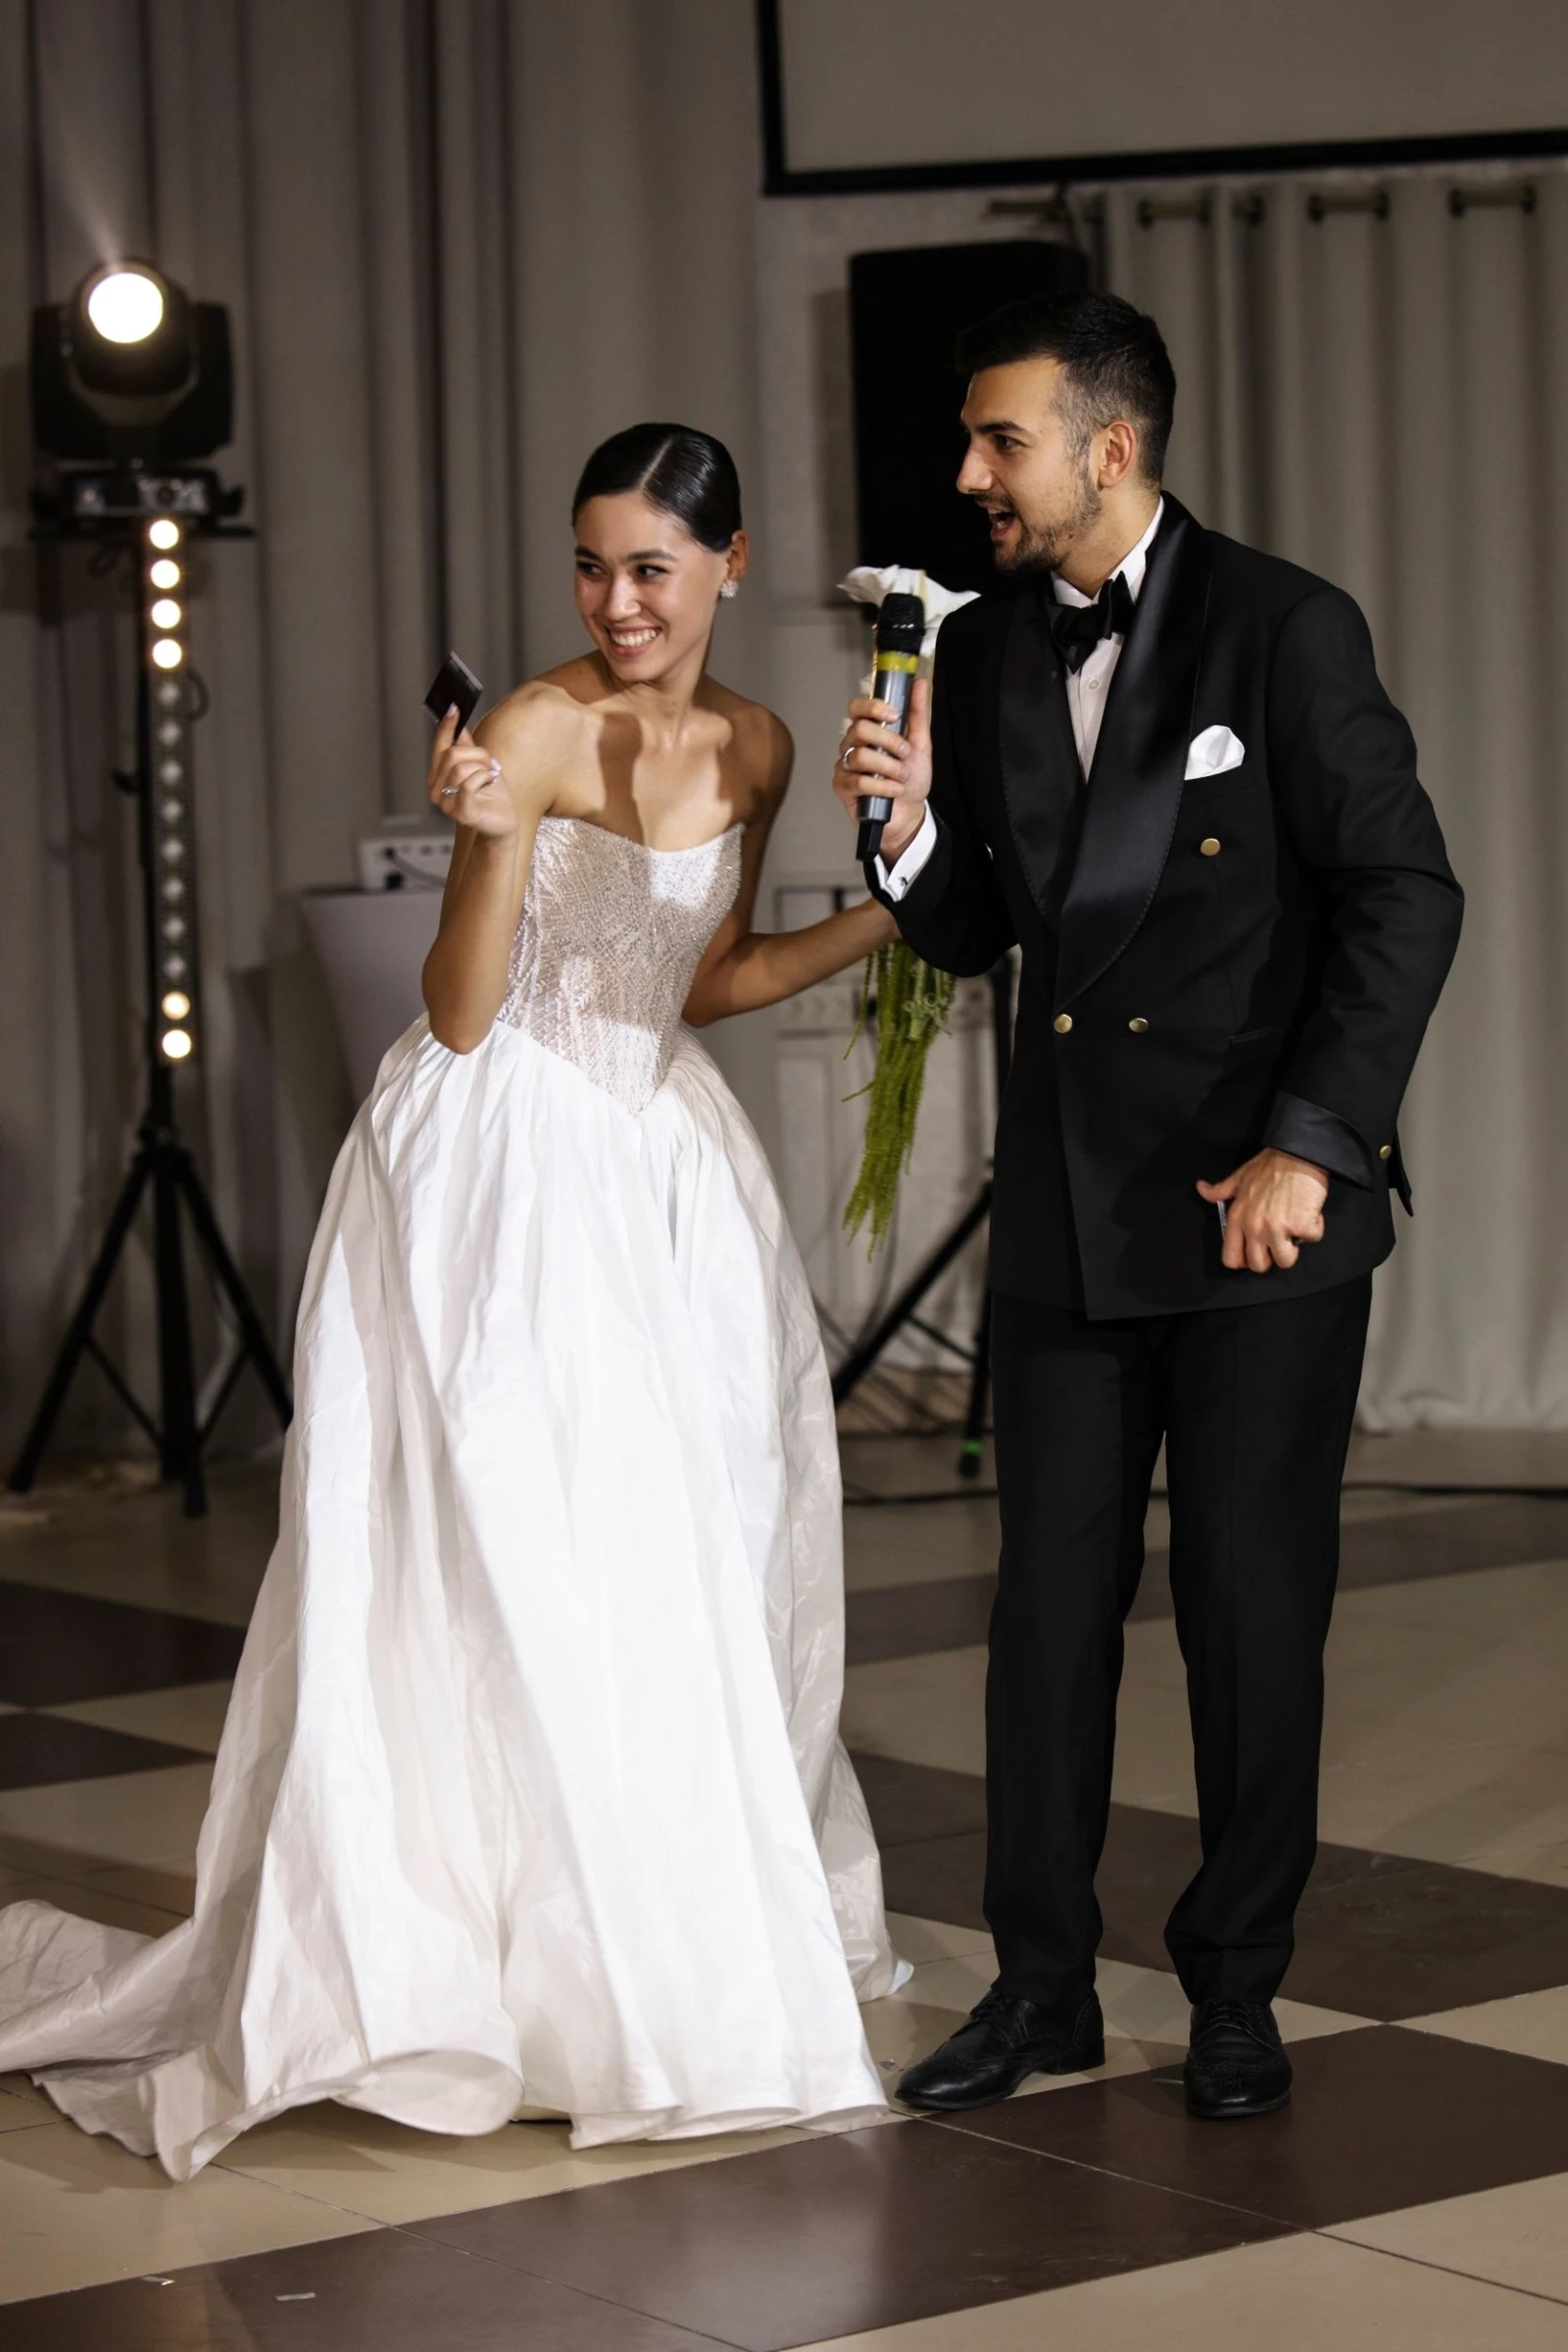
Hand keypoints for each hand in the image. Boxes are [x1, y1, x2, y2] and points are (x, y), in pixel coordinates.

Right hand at [427, 708, 517, 839]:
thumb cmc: (492, 797)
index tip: (453, 708)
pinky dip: (485, 778)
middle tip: (490, 764)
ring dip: (483, 768)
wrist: (503, 823)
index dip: (446, 727)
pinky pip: (470, 783)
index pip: (439, 747)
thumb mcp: (480, 766)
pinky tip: (490, 783)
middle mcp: (437, 790)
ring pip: (461, 768)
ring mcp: (446, 804)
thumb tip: (457, 724)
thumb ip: (466, 748)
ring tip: (491, 777)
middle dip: (477, 755)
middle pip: (452, 754)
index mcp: (438, 777)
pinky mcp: (461, 813)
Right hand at [832, 676, 932, 861]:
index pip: (857, 708)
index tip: (894, 716)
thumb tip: (920, 684)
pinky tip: (893, 790)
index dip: (873, 707)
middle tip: (904, 754)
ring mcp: (845, 766)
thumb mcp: (920, 744)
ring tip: (902, 776)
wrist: (909, 813)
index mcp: (868, 731)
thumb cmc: (910, 780)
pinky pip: (858, 781)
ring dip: (889, 768)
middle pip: (859, 730)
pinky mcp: (843, 787)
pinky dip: (882, 787)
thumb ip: (917, 714)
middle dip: (888, 742)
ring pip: (860, 756)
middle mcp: (853, 745)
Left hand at [1197, 1149, 1328, 1272]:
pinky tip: (1310, 1212)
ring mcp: (1277, 1229)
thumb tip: (1201, 1189)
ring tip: (1295, 1228)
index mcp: (1237, 1218)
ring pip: (1285, 1261)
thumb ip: (1220, 1190)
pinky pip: (1312, 1239)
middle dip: (1271, 1257)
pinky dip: (1314, 1227)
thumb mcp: (1239, 1177)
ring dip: (1294, 1248)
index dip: (1245, 1260)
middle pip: (1259, 1266)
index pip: (1231, 1258)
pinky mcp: (1301, 1226)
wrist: (1298, 1154)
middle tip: (1279, 1240)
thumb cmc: (1269, 1165)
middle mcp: (1253, 1227)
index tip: (1256, 1251)